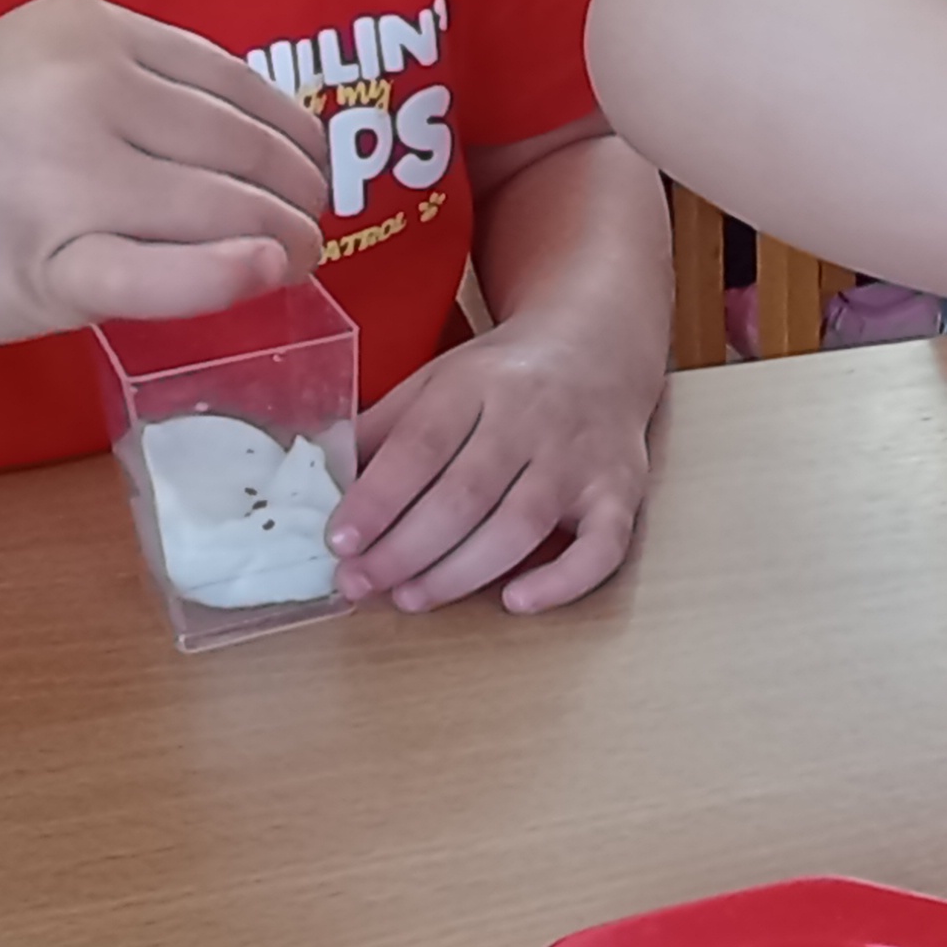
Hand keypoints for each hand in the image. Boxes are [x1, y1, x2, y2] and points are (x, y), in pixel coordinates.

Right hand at [0, 0, 334, 345]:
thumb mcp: (34, 70)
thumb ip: (136, 85)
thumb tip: (267, 137)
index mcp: (86, 30)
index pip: (237, 83)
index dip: (296, 135)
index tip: (311, 172)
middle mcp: (80, 88)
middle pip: (244, 148)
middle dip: (299, 196)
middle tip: (313, 230)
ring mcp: (62, 176)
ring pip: (224, 209)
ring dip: (286, 241)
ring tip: (295, 261)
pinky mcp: (44, 262)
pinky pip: (165, 273)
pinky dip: (229, 275)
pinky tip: (266, 275)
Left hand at [327, 311, 657, 614]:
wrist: (599, 344)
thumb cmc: (504, 376)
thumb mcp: (437, 379)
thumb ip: (386, 428)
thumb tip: (325, 483)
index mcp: (477, 383)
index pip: (421, 446)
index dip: (377, 499)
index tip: (339, 542)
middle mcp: (532, 418)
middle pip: (464, 495)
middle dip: (405, 549)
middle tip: (360, 584)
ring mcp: (581, 457)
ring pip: (520, 526)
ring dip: (460, 572)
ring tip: (410, 598)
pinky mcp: (621, 490)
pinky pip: (604, 545)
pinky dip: (564, 581)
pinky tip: (517, 602)